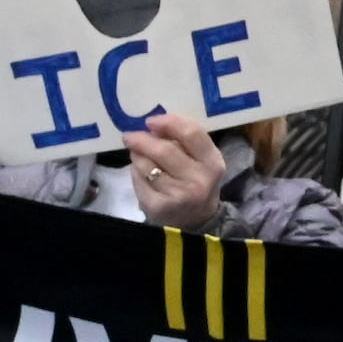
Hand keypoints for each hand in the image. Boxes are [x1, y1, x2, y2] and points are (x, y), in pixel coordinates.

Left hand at [123, 111, 230, 231]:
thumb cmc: (197, 181)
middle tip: (130, 135)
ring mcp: (178, 195)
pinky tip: (139, 172)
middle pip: (165, 150)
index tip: (151, 121)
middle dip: (143, 139)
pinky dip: (135, 172)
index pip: (191, 134)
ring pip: (147, 166)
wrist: (196, 220)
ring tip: (136, 152)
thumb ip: (185, 141)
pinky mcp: (158, 207)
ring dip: (137, 155)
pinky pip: (138, 181)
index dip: (169, 123)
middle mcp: (198, 180)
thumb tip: (154, 124)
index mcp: (213, 162)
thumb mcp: (202, 160)